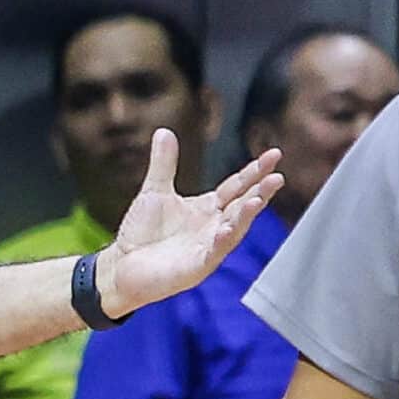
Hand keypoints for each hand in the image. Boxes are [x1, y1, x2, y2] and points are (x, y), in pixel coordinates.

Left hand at [96, 131, 282, 315]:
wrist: (122, 266)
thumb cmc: (142, 234)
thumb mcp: (155, 191)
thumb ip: (164, 164)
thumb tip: (164, 130)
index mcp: (208, 209)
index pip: (237, 186)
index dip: (255, 171)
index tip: (274, 154)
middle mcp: (214, 227)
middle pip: (242, 206)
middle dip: (260, 191)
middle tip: (277, 176)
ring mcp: (208, 248)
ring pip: (234, 229)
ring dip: (247, 215)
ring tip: (259, 199)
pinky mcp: (196, 267)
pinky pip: (213, 253)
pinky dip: (221, 241)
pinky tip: (227, 229)